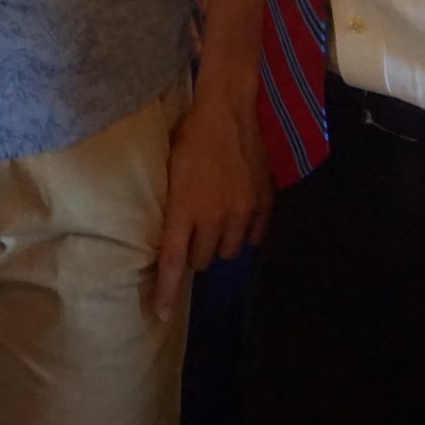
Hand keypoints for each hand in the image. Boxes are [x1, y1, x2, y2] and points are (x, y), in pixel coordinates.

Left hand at [151, 94, 270, 320]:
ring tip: (214, 221)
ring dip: (219, 243)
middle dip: (195, 252)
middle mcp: (215, 219)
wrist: (230, 112)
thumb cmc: (191, 137)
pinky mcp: (262, 205)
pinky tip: (237, 216)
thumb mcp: (170, 170)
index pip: (174, 262)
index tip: (161, 312)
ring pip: (228, 251)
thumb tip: (169, 231)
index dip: (167, 290)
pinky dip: (243, 232)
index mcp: (186, 210)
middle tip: (191, 232)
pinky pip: (253, 237)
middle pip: (202, 260)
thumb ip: (173, 205)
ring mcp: (242, 214)